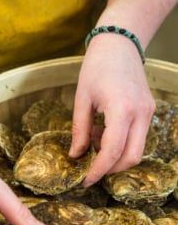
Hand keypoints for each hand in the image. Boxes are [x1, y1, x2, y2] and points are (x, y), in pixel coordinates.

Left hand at [69, 34, 155, 186]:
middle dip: (110, 168)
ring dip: (114, 155)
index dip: (98, 169)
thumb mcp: (81, 99)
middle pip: (131, 157)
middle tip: (89, 166)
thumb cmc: (96, 67)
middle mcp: (140, 113)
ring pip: (136, 150)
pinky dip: (120, 143)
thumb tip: (76, 155)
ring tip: (93, 138)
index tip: (86, 180)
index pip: (113, 150)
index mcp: (121, 108)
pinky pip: (137, 138)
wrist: (119, 44)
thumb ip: (79, 130)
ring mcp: (148, 112)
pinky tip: (103, 131)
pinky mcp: (149, 111)